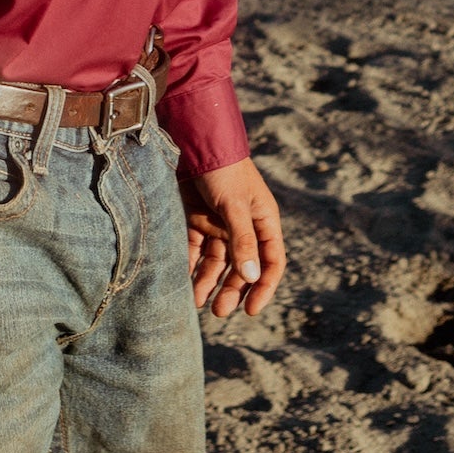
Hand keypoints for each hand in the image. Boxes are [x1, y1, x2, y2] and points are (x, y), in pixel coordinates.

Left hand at [181, 158, 285, 318]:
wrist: (193, 142)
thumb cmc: (223, 171)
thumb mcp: (235, 206)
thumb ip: (243, 242)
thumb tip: (252, 278)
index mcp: (264, 221)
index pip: (271, 261)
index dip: (264, 287)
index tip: (251, 310)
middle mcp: (244, 226)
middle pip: (241, 266)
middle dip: (231, 289)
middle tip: (219, 311)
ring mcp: (219, 223)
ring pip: (216, 261)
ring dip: (208, 281)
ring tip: (196, 302)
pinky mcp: (196, 218)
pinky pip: (194, 248)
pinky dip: (190, 264)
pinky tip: (182, 281)